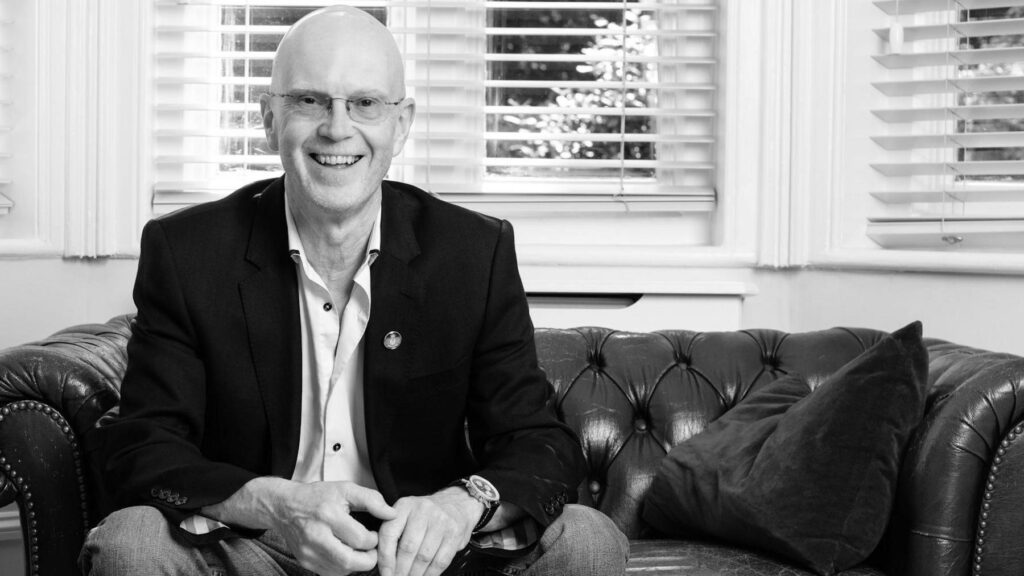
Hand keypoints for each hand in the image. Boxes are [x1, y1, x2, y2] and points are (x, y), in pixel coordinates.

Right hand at [271, 481, 397, 574]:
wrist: (284, 507)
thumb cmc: (318, 496)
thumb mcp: (346, 489)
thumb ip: (372, 499)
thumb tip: (392, 514)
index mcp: (329, 515)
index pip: (361, 539)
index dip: (374, 539)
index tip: (374, 534)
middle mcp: (316, 536)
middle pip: (350, 561)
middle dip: (368, 559)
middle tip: (372, 550)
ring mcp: (308, 552)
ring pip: (341, 570)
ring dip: (356, 564)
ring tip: (358, 550)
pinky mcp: (305, 561)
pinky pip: (330, 573)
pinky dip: (342, 567)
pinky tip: (344, 553)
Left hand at [377, 487, 482, 575]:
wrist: (457, 503)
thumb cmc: (427, 514)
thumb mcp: (406, 514)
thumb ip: (394, 534)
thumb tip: (383, 563)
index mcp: (404, 506)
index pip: (389, 534)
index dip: (385, 558)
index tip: (385, 574)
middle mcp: (422, 510)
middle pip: (407, 548)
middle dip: (400, 570)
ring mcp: (440, 521)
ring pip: (423, 557)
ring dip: (415, 574)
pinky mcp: (454, 533)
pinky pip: (440, 561)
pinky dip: (431, 574)